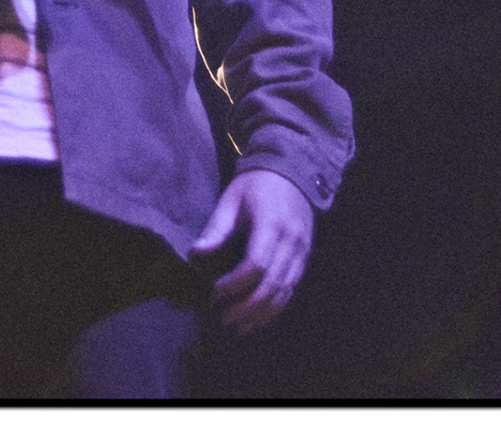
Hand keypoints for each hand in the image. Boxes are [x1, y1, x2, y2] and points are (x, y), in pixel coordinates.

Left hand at [188, 169, 314, 335]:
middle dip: (247, 307)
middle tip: (224, 319)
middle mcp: (291, 242)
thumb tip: (195, 254)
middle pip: (272, 285)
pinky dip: (276, 307)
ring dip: (262, 314)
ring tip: (239, 327)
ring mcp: (302, 253)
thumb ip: (216, 228)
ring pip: (285, 293)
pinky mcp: (305, 259)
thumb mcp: (231, 199)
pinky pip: (292, 289)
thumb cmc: (256, 185)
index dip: (235, 283)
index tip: (215, 291)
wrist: (292, 173)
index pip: (256, 264)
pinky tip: (259, 317)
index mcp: (271, 224)